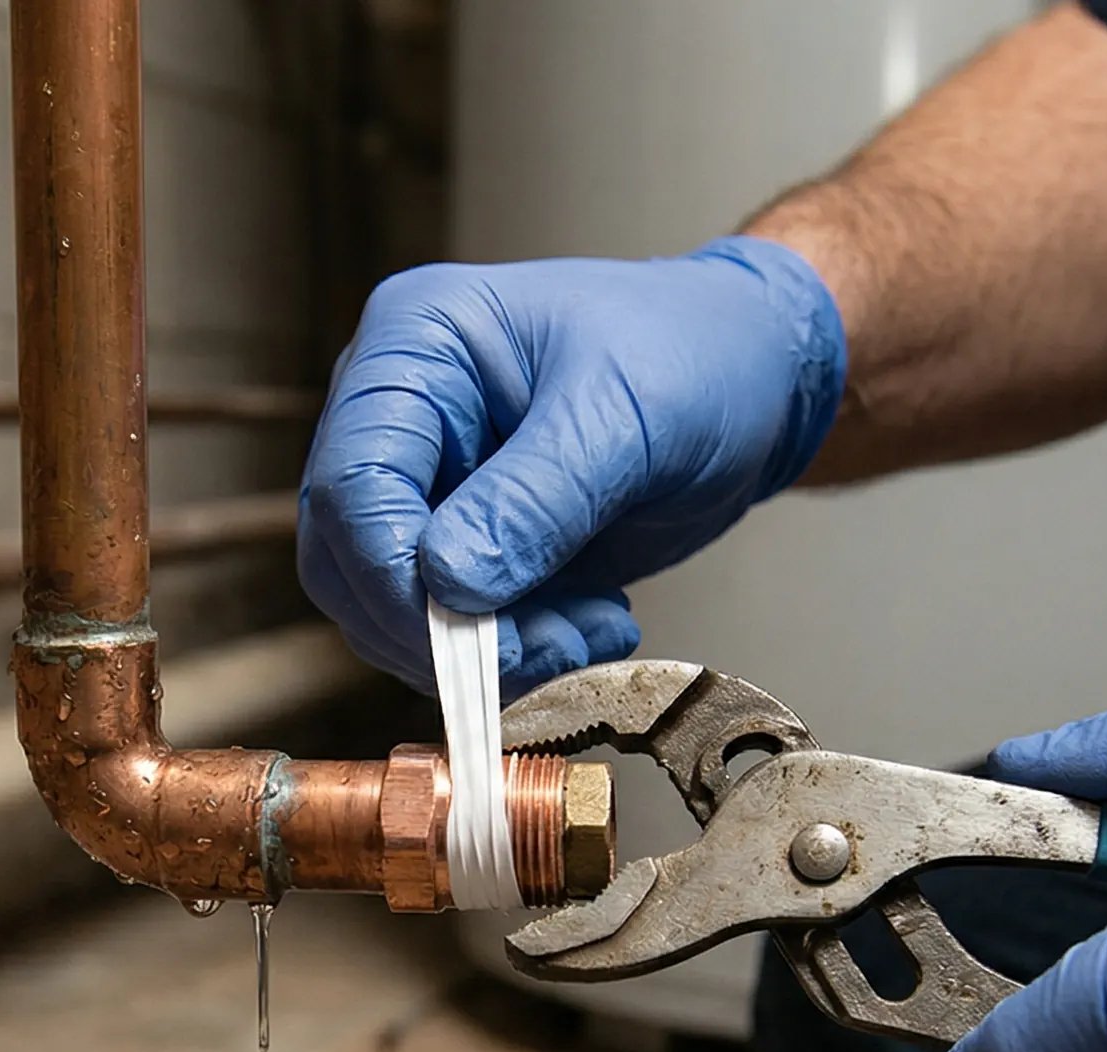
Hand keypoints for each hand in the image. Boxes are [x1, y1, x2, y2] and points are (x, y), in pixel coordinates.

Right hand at [298, 237, 845, 694]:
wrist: (755, 378)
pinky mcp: (469, 540)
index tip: (469, 634)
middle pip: (351, 557)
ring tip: (588, 631)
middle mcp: (402, 414)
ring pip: (396, 608)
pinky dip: (519, 649)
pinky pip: (455, 626)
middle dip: (441, 627)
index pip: (352, 483)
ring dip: (489, 651)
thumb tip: (450, 581)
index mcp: (416, 345)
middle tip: (542, 648)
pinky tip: (593, 622)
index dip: (393, 575)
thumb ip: (535, 499)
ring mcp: (430, 481)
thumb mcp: (627, 418)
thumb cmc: (697, 352)